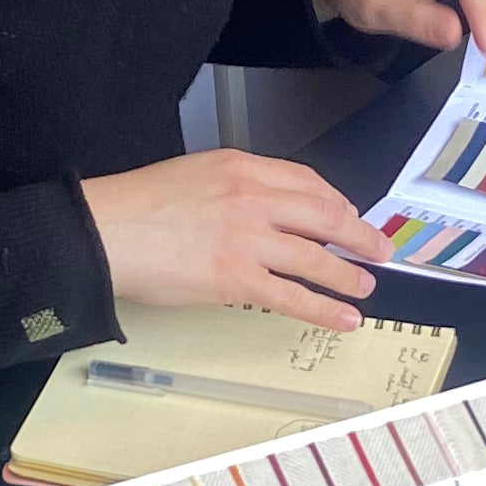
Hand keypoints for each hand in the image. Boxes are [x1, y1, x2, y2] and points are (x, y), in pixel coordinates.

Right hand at [80, 152, 395, 333]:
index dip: (336, 201)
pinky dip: (325, 309)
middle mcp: (253, 199)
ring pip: (316, 258)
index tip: (347, 214)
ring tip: (365, 286)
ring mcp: (249, 240)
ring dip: (348, 274)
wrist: (107, 231)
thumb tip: (265, 210)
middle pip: (325, 215)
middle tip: (379, 248)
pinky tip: (344, 318)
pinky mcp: (238, 279)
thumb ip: (234, 186)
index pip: (306, 180)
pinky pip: (293, 297)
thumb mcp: (194, 173)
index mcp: (241, 167)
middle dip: (359, 235)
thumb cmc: (138, 207)